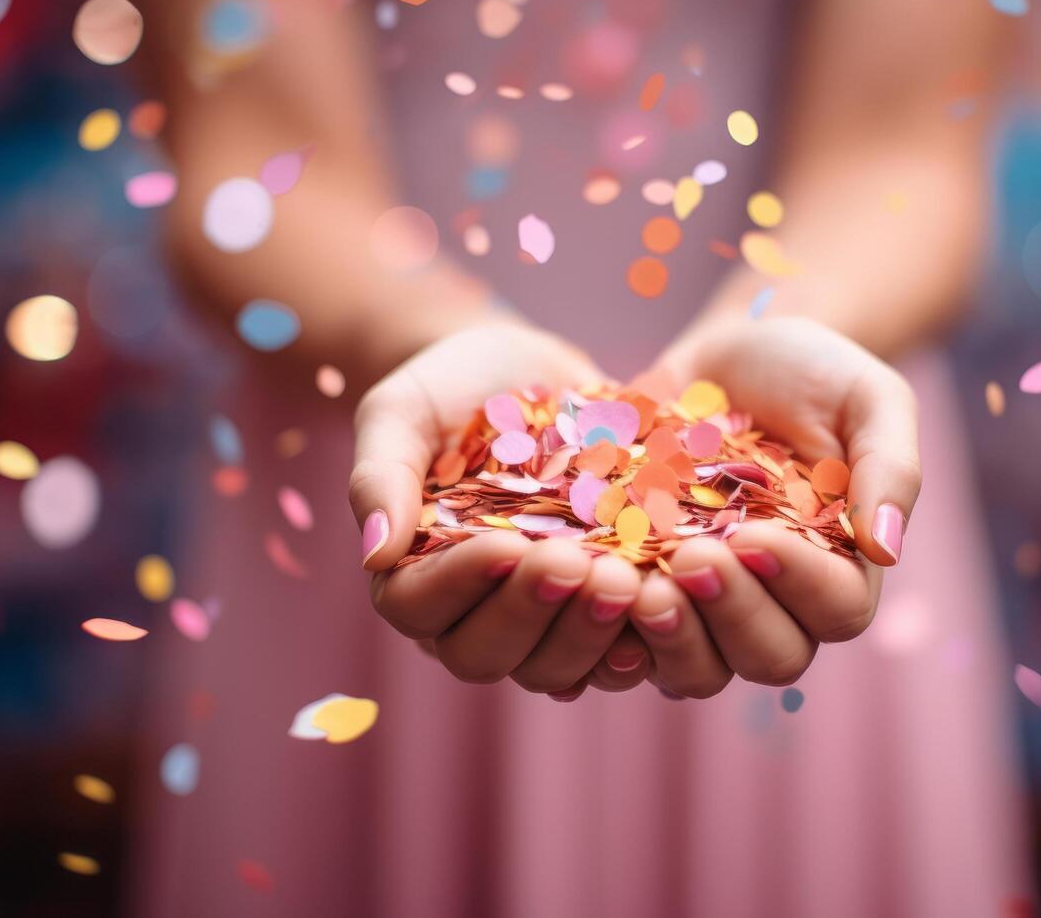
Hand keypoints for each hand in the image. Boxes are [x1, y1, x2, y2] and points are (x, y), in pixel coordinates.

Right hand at [350, 321, 652, 696]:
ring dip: (590, 634)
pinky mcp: (598, 610)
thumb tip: (374, 552)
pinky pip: (617, 651)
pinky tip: (666, 602)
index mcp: (411, 574)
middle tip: (579, 565)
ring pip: (554, 667)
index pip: (419, 608)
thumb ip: (381, 475)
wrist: (528, 373)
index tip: (504, 545)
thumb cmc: (450, 389)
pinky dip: (643, 637)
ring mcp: (540, 620)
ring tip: (629, 581)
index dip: (461, 586)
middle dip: (533, 614)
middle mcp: (472, 613)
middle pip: (486, 655)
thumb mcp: (402, 411)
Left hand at [627, 316, 920, 697]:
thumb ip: (891, 465)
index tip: (753, 533)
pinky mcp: (644, 591)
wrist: (730, 354)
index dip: (796, 583)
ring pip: (697, 670)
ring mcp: (705, 607)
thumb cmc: (812, 373)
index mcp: (842, 567)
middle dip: (730, 613)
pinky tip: (585, 585)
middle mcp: (778, 603)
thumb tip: (888, 548)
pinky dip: (605, 630)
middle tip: (690, 555)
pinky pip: (625, 644)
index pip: (835, 610)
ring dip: (668, 637)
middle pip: (769, 658)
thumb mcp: (868, 397)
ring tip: (634, 582)